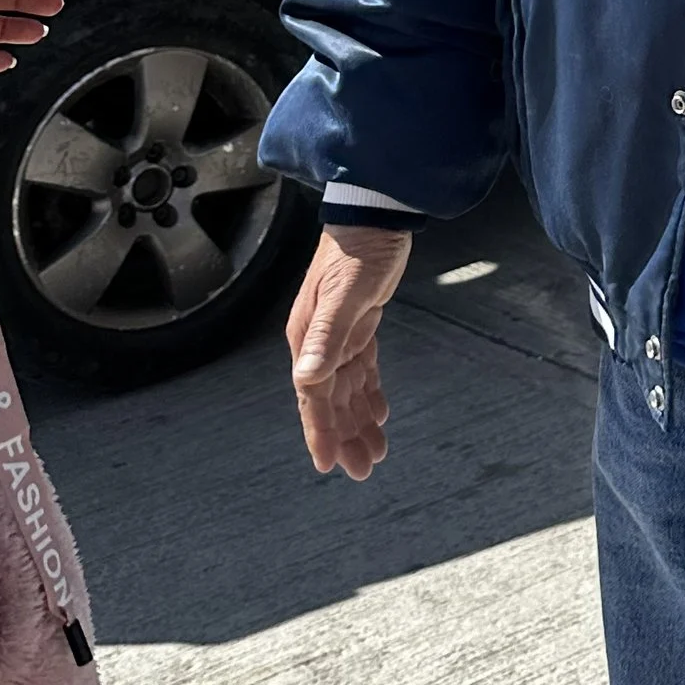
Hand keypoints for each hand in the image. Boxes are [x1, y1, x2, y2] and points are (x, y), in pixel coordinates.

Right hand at [287, 225, 411, 478]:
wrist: (375, 214)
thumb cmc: (361, 249)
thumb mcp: (346, 294)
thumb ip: (327, 337)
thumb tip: (306, 378)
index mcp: (309, 337)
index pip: (312, 395)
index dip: (320, 431)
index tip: (328, 464)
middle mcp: (318, 341)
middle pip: (329, 400)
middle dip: (344, 435)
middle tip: (362, 470)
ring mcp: (337, 334)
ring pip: (347, 390)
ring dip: (359, 421)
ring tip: (374, 453)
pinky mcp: (357, 325)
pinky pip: (360, 370)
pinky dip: (369, 394)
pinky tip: (378, 414)